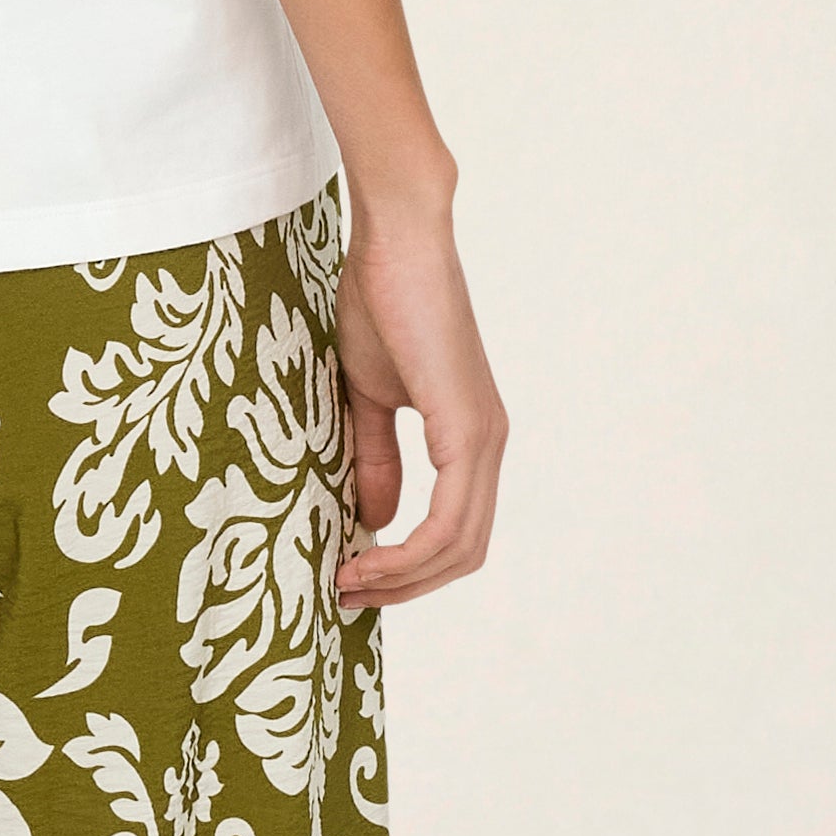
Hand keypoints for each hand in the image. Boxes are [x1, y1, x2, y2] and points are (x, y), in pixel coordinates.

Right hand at [330, 164, 505, 607]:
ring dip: (402, 578)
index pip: (455, 531)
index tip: (351, 575)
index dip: (407, 566)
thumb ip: (376, 457)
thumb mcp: (368, 395)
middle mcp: (489, 444)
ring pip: (458, 547)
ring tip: (347, 581)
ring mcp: (484, 439)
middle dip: (405, 586)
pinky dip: (407, 552)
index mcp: (471, 437)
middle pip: (463, 553)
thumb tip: (376, 518)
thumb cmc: (381, 302)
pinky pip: (447, 520)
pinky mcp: (467, 430)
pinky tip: (366, 554)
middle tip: (346, 592)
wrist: (397, 243)